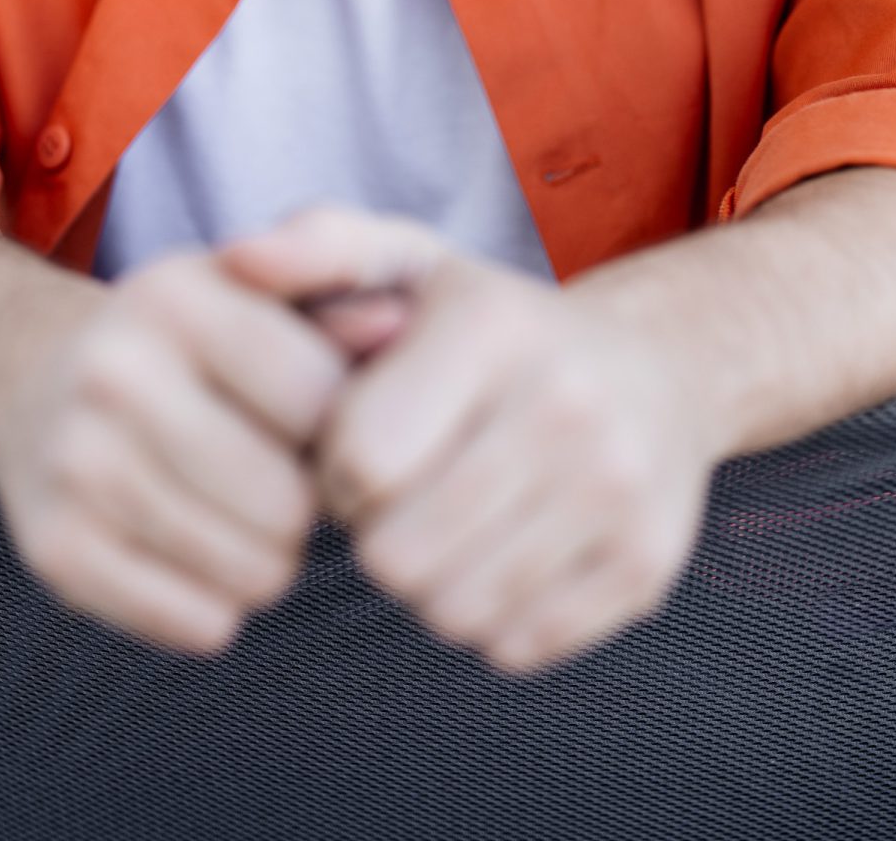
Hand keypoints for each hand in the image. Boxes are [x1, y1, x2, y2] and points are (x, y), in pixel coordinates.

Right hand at [0, 247, 346, 653]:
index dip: (344, 428)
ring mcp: (74, 464)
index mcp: (174, 296)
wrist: (31, 375)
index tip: (322, 425)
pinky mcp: (53, 547)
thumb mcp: (250, 291)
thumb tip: (397, 328)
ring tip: (242, 514)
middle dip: (307, 507)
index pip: (318, 399)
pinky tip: (194, 549)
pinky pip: (198, 624)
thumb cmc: (182, 341)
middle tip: (282, 483)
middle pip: (287, 503)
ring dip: (269, 560)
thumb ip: (332, 301)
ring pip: (251, 574)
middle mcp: (113, 372)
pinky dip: (217, 605)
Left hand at [221, 205, 716, 673]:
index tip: (358, 443)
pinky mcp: (646, 565)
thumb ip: (319, 249)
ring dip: (428, 582)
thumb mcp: (413, 262)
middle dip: (375, 536)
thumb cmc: (495, 324)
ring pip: (455, 611)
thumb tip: (236, 258)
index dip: (337, 468)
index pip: (362, 461)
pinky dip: (490, 617)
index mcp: (495, 328)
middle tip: (397, 496)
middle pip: (399, 553)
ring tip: (443, 522)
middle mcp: (568, 405)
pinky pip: (516, 645)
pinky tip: (500, 552)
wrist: (659, 367)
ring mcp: (617, 491)